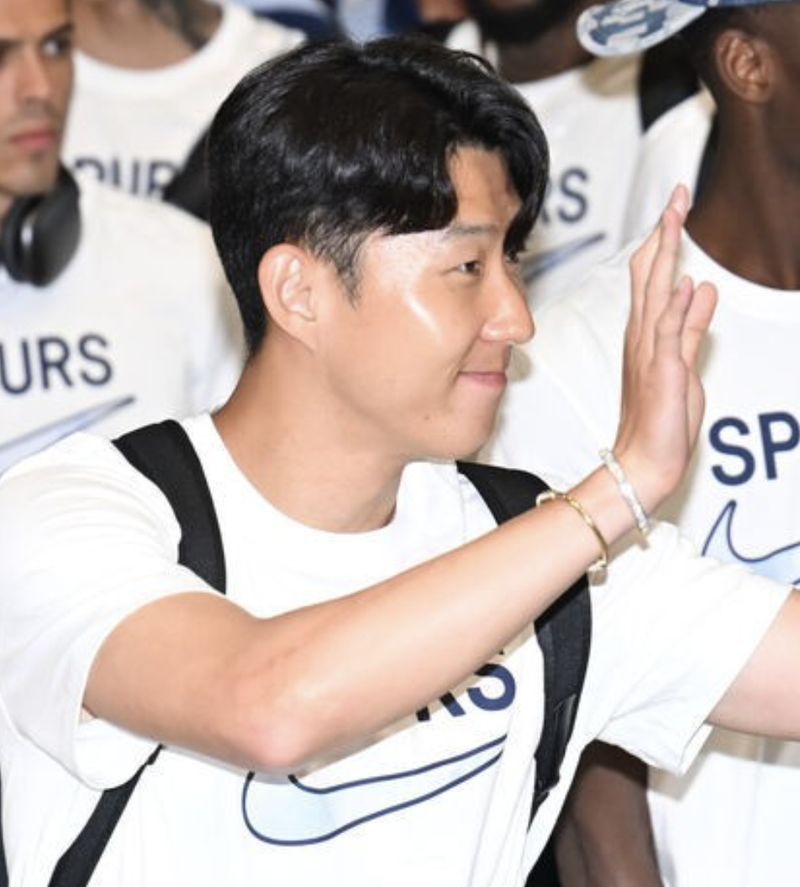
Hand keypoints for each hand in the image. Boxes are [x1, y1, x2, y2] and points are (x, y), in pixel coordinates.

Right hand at [611, 184, 716, 514]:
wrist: (644, 461)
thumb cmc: (661, 418)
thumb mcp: (684, 363)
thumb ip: (692, 326)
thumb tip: (702, 287)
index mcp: (648, 333)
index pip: (654, 276)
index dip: (665, 240)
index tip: (677, 206)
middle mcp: (643, 335)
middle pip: (650, 273)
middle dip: (666, 231)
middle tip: (678, 193)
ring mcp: (650, 351)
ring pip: (655, 293)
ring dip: (666, 254)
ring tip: (676, 217)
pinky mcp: (661, 371)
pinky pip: (668, 335)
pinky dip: (675, 308)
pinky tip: (684, 281)